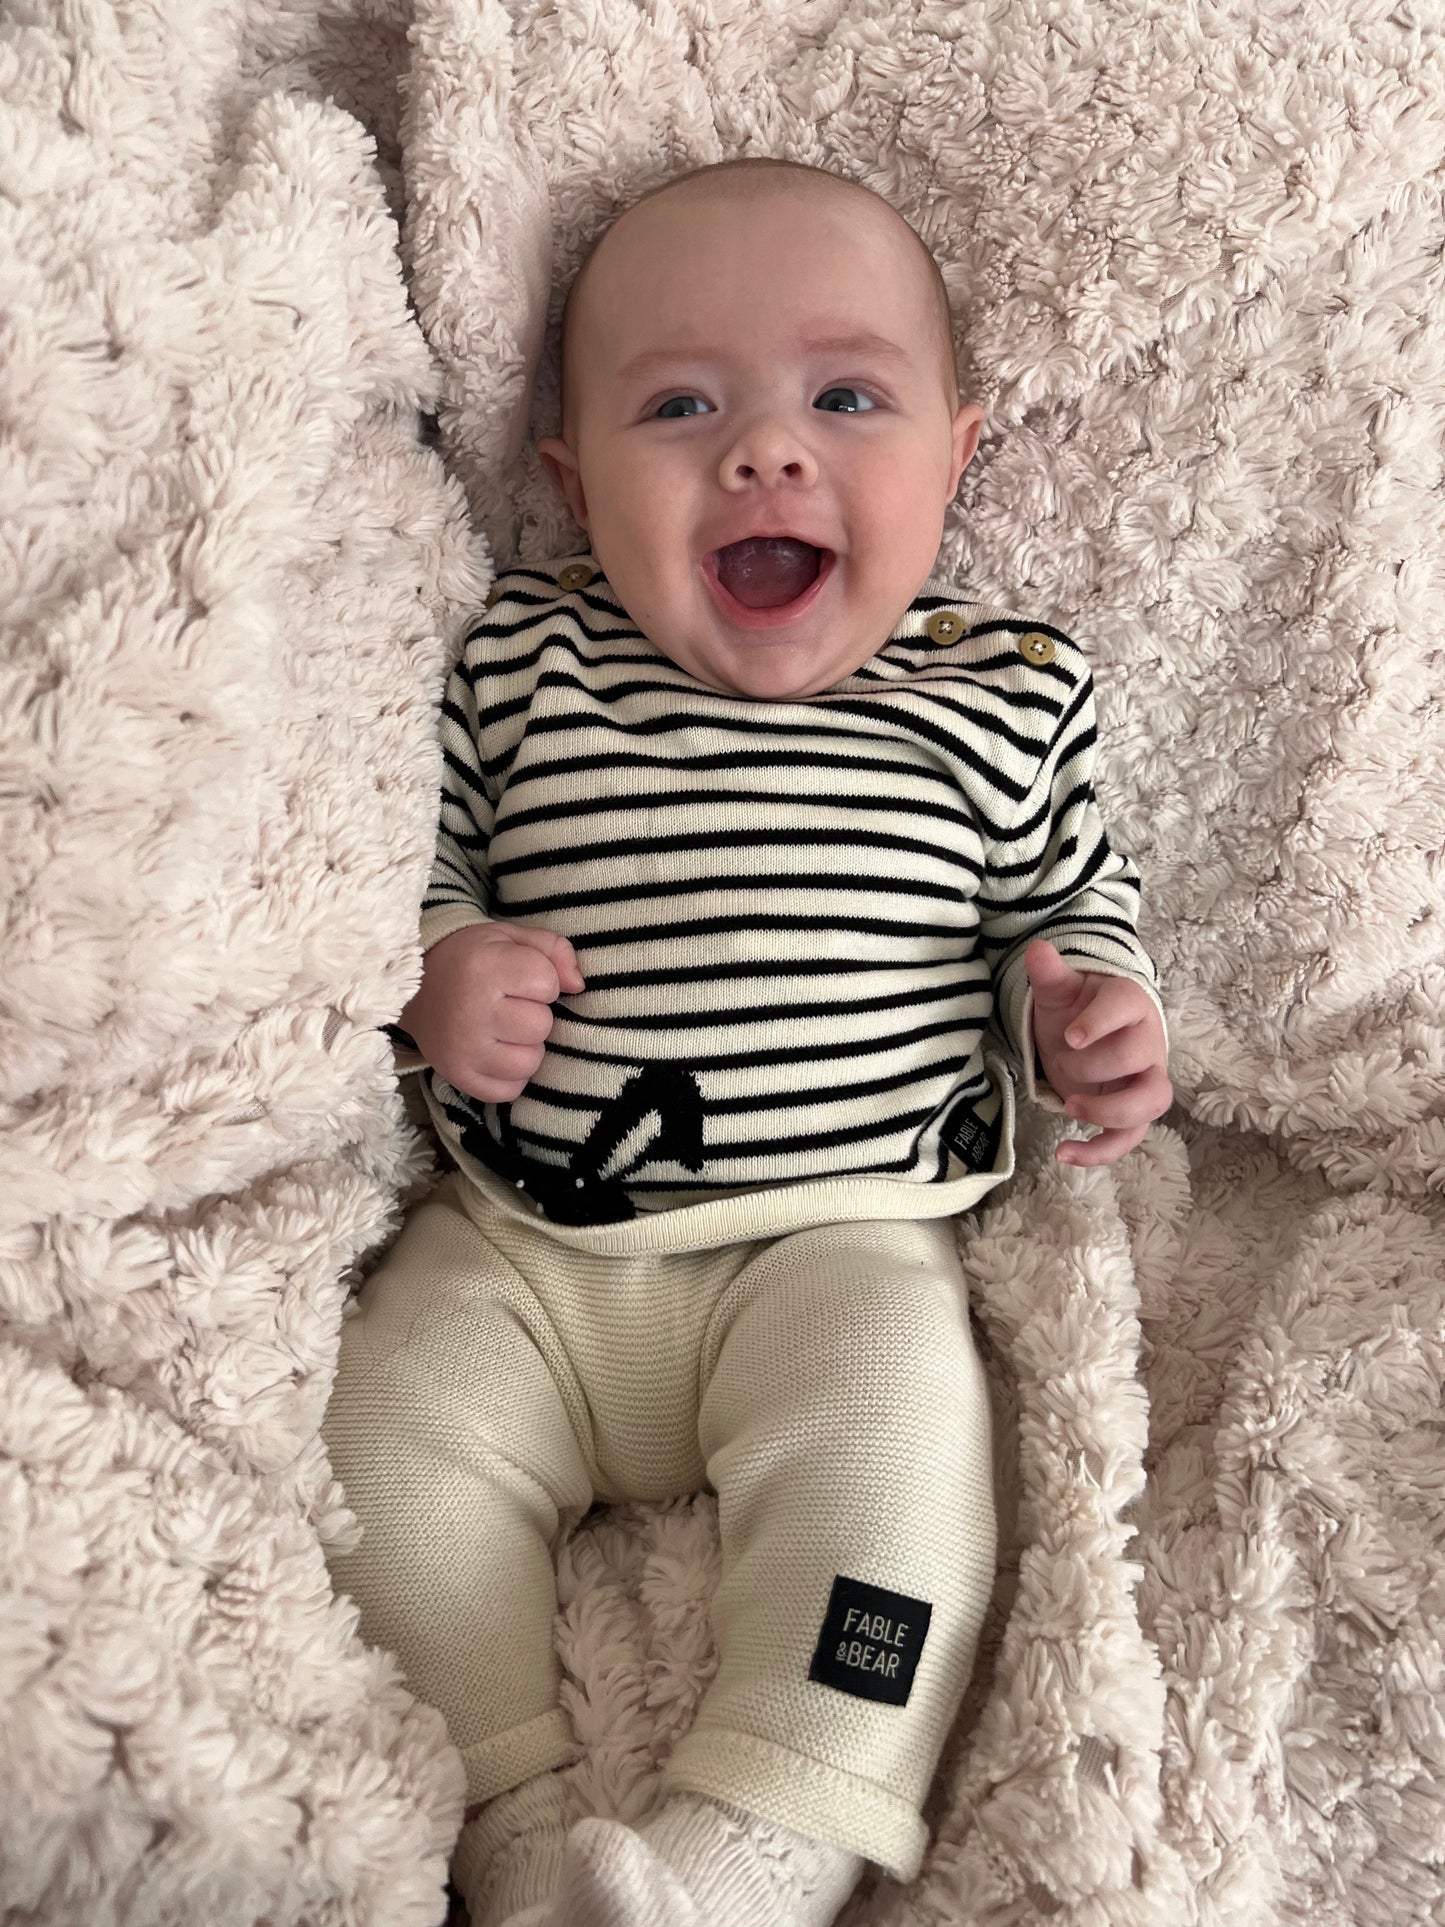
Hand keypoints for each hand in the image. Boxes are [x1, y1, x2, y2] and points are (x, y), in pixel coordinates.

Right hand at [399, 921, 584, 1102]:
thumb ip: (553, 950)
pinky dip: (510, 1075)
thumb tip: (578, 985)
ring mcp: (462, 1048)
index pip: (547, 983)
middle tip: (509, 1004)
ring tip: (504, 1029)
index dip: (542, 980)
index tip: (519, 977)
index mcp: (484, 967)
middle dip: (533, 1013)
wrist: (411, 985)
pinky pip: (509, 1090)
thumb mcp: (510, 938)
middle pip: (540, 1026)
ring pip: (529, 1062)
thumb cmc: (470, 959)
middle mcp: (470, 1010)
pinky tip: (496, 1052)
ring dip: (525, 1046)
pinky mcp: (457, 1076)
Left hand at [1025, 938, 1171, 1166]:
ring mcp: (1145, 1079)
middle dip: (1096, 1064)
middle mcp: (1147, 1042)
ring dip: (1113, 1110)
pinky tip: (1063, 1154)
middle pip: (1138, 1056)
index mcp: (1130, 1003)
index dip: (1101, 1022)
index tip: (1071, 1037)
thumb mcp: (1059, 992)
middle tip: (1064, 1061)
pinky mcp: (1134, 1112)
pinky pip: (1130, 1137)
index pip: (1126, 1008)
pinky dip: (1101, 1152)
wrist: (1085, 1037)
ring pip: (1152, 1101)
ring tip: (1072, 1109)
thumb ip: (1050, 974)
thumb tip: (1037, 949)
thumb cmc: (1076, 1010)